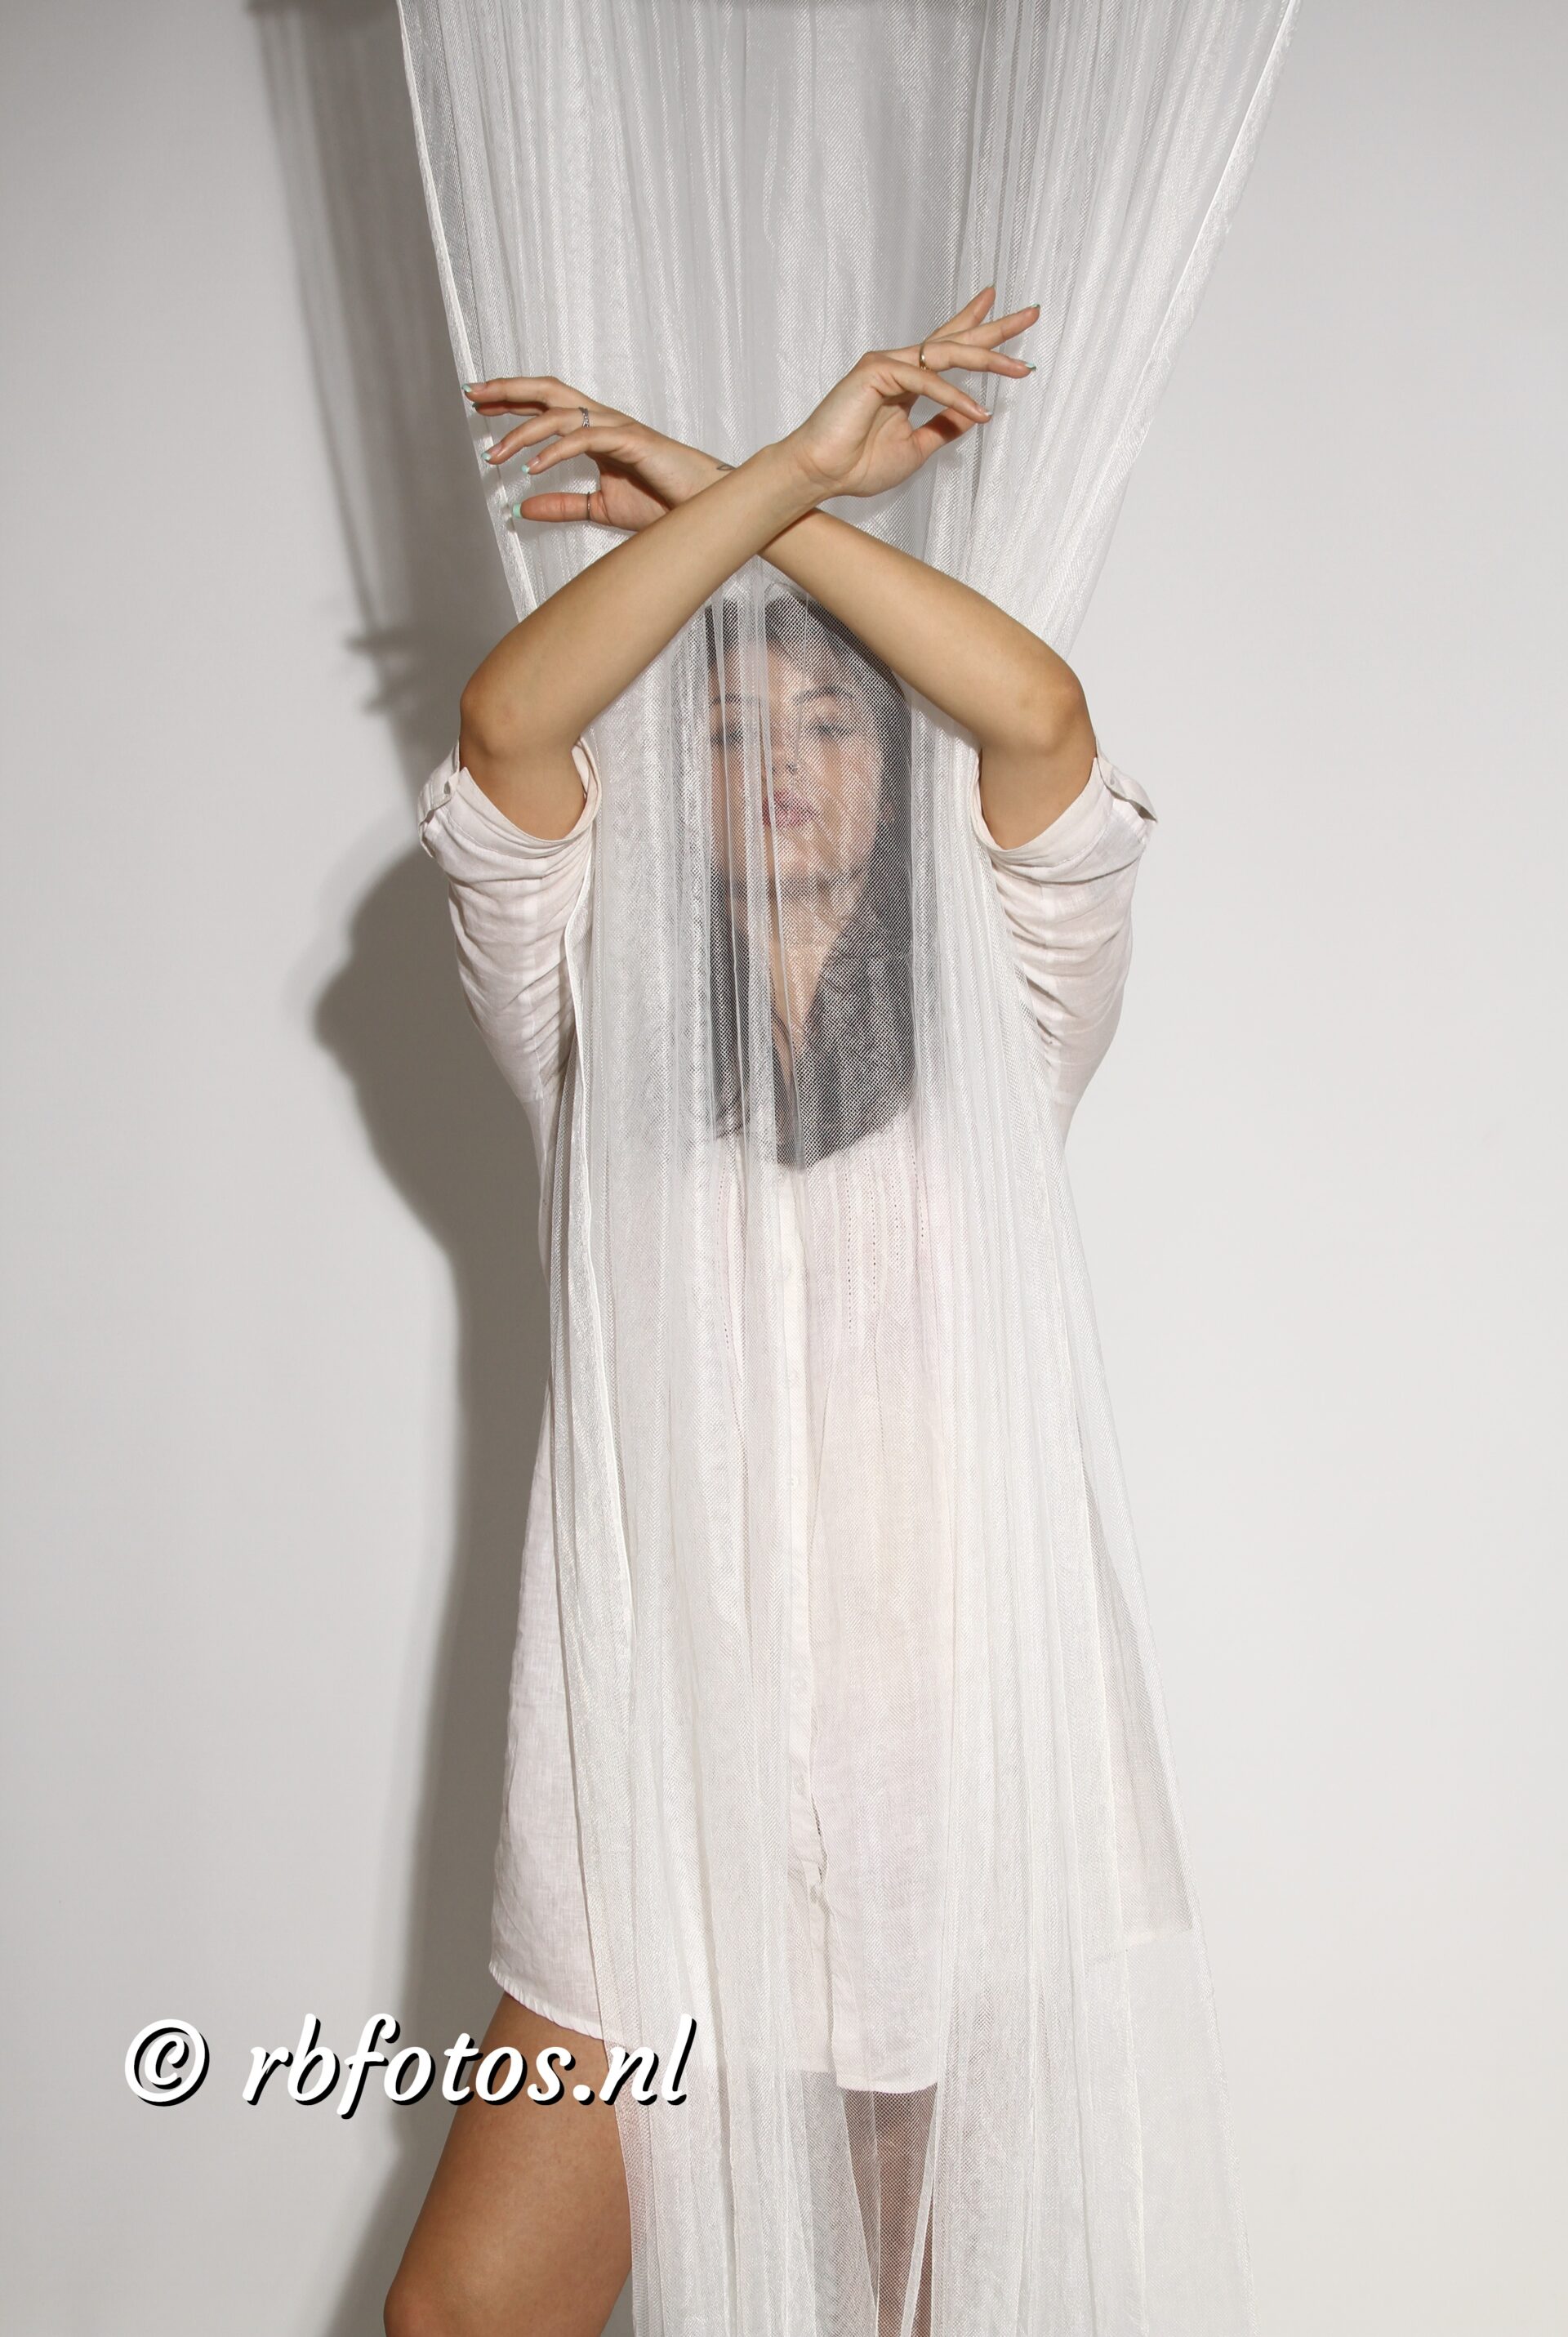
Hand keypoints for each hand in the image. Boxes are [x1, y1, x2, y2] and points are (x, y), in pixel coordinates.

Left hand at [464, 377, 728, 531]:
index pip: (546, 406)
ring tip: (495, 453)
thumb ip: (562, 506)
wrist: (704, 508)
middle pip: (547, 392)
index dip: (512, 401)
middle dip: (508, 391)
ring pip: (560, 414)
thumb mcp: (600, 509)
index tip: (480, 405)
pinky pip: (585, 439)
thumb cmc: (662, 504)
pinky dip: (555, 451)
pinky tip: (532, 468)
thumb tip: (522, 509)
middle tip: (472, 394)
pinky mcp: (632, 441)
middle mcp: (603, 421)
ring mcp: (618, 428)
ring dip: (523, 432)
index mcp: (596, 431)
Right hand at [779, 287, 1038, 502]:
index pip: (948, 347)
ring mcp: (887, 364)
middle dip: (995, 327)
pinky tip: (978, 410)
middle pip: (955, 338)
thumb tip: (975, 413)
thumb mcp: (917, 448)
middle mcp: (899, 365)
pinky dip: (954, 396)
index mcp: (908, 381)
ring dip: (986, 358)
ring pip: (947, 354)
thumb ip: (944, 427)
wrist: (821, 474)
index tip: (1004, 313)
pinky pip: (926, 381)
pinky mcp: (875, 371)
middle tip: (1032, 313)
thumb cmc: (858, 465)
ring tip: (1019, 368)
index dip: (977, 328)